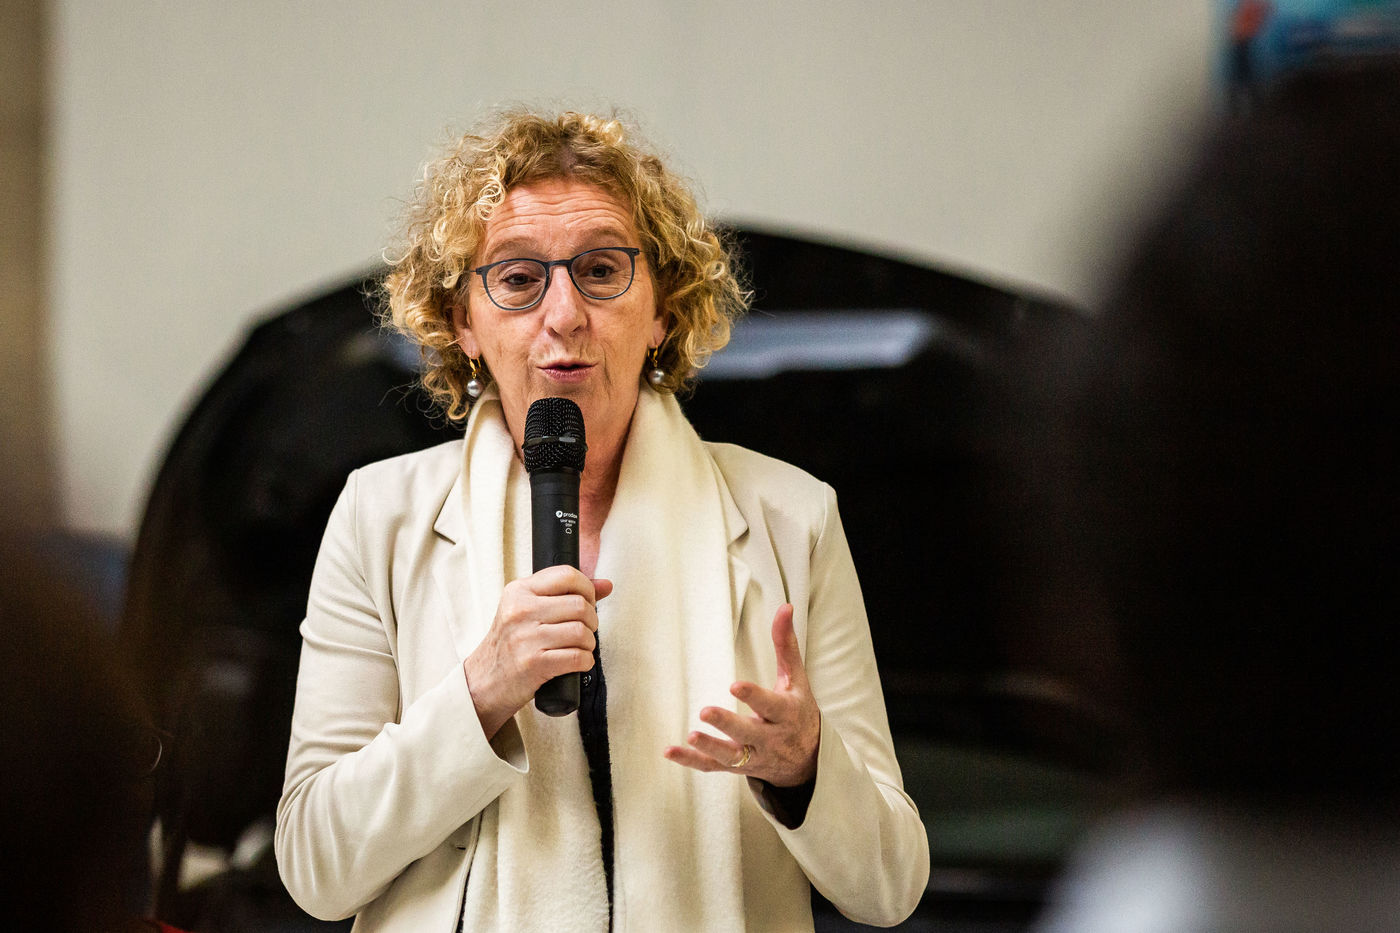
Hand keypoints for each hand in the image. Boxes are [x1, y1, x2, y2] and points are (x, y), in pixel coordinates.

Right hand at [463, 567, 612, 738]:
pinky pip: (578, 658)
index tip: (586, 602)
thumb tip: (606, 584)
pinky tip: (577, 662)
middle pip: (580, 605)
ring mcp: (526, 638)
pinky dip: (585, 661)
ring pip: (581, 632)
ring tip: (579, 647)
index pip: (567, 575)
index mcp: (519, 591)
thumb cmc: (511, 643)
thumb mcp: (528, 610)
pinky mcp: (533, 664)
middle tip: (583, 630)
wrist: (485, 681)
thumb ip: (564, 593)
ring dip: (589, 643)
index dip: (587, 588)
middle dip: (591, 620)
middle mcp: (520, 611)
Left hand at [663, 604, 820, 786]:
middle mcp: (770, 739)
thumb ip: (786, 645)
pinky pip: (712, 767)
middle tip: (705, 711)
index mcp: (785, 714)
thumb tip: (785, 607)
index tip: (735, 685)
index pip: (770, 706)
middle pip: (748, 733)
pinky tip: (670, 751)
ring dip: (710, 747)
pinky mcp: (737, 767)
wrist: (807, 759)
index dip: (754, 696)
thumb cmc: (798, 711)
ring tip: (691, 735)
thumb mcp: (797, 679)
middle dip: (727, 725)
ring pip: (731, 756)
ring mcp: (753, 756)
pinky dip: (691, 761)